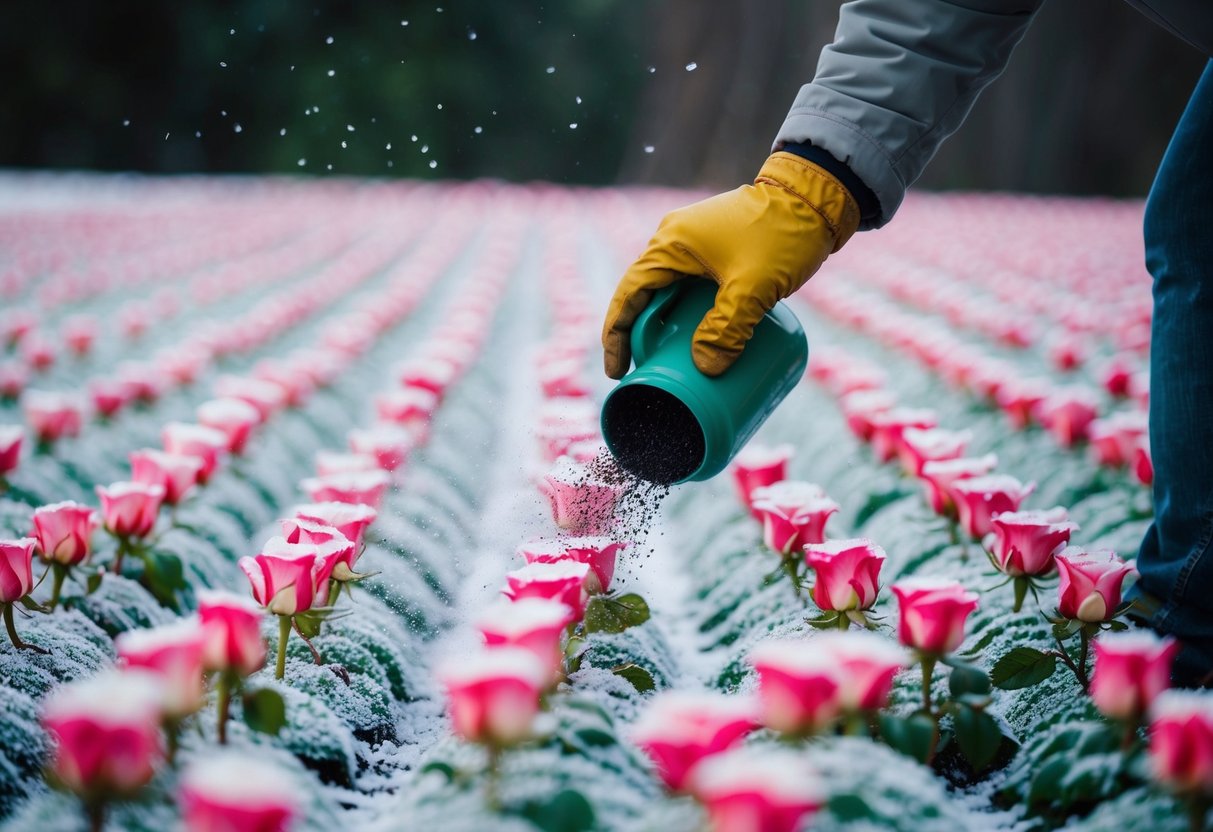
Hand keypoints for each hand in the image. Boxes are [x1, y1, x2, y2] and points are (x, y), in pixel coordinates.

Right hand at [602, 152, 860, 377]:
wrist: (818, 194)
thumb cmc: (783, 233)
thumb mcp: (755, 286)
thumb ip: (728, 328)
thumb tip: (705, 366)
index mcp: (671, 245)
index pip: (629, 295)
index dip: (617, 336)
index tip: (617, 370)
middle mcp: (675, 241)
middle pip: (645, 297)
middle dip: (640, 337)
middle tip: (643, 373)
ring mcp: (696, 244)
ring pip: (670, 294)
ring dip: (667, 327)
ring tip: (670, 364)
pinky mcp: (718, 250)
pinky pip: (692, 288)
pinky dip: (690, 315)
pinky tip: (700, 338)